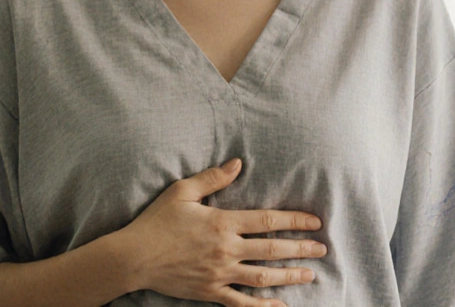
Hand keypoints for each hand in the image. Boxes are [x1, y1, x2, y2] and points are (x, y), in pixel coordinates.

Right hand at [116, 158, 326, 306]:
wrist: (132, 258)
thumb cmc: (156, 222)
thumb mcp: (182, 191)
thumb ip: (213, 178)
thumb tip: (238, 163)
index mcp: (223, 222)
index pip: (269, 221)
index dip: (295, 221)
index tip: (315, 223)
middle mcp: (226, 249)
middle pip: (272, 249)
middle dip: (301, 249)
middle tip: (322, 249)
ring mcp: (220, 273)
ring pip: (262, 277)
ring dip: (289, 275)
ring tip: (310, 274)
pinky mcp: (210, 292)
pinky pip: (241, 303)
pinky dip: (262, 306)